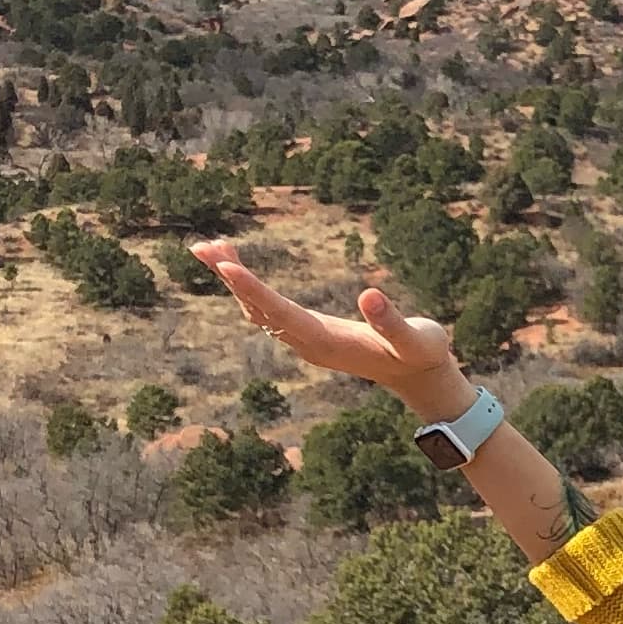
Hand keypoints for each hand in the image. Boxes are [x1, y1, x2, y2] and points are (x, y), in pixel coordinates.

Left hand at [191, 242, 471, 425]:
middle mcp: (308, 343)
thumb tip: (369, 295)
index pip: (279, 313)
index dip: (252, 289)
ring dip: (234, 281)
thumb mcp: (416, 338)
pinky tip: (237, 268)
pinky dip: (249, 287)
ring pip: (258, 310)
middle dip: (230, 278)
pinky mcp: (308, 334)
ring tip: (210, 248)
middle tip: (201, 247)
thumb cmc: (421, 354)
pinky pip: (268, 310)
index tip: (224, 266)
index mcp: (327, 342)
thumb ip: (393, 321)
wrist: (420, 376)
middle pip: (258, 310)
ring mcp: (306, 340)